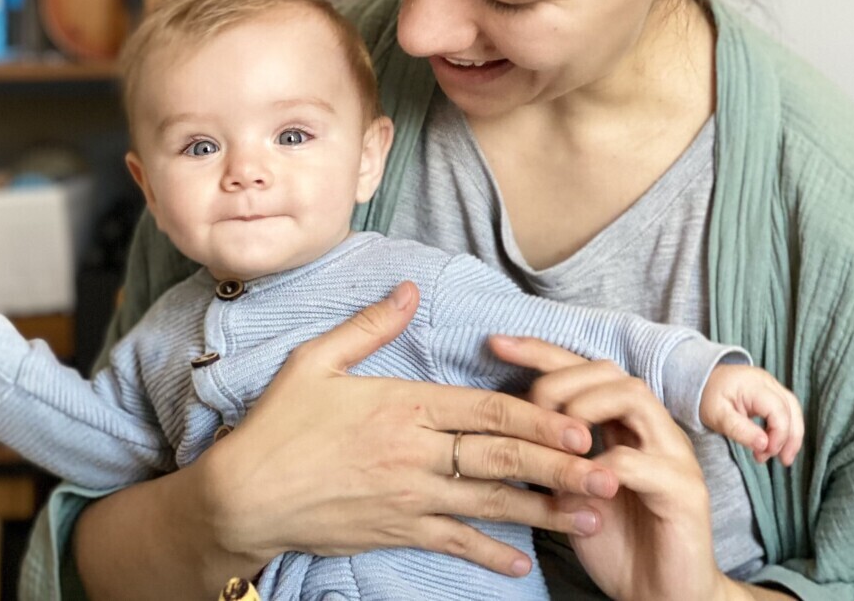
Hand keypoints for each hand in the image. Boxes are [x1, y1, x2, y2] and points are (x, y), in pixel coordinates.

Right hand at [197, 282, 618, 577]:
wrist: (243, 496)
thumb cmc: (278, 425)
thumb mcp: (315, 361)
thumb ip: (370, 326)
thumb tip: (410, 289)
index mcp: (403, 405)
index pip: (485, 408)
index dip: (539, 415)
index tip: (581, 421)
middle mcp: (415, 453)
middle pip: (500, 456)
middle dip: (560, 464)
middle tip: (610, 470)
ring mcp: (408, 497)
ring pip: (489, 502)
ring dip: (544, 509)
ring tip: (590, 515)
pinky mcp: (396, 532)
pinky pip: (454, 543)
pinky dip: (490, 554)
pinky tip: (524, 563)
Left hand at [493, 334, 730, 600]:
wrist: (659, 597)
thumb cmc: (614, 541)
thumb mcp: (567, 490)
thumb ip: (549, 454)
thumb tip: (503, 423)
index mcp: (624, 425)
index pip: (584, 368)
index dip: (540, 351)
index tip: (496, 343)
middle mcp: (653, 430)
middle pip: (608, 370)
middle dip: (558, 378)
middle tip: (530, 408)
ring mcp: (673, 456)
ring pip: (632, 396)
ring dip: (583, 408)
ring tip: (557, 437)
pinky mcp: (685, 492)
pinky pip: (639, 462)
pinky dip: (599, 467)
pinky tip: (577, 483)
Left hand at [700, 364, 803, 464]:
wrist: (702, 380)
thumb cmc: (708, 397)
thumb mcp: (717, 416)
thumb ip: (740, 430)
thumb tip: (765, 445)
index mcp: (753, 385)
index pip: (778, 410)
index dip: (779, 434)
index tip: (767, 452)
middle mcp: (767, 382)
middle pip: (791, 410)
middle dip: (790, 438)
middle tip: (782, 461)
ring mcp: (772, 385)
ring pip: (794, 410)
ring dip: (792, 435)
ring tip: (783, 458)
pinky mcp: (772, 392)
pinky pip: (787, 410)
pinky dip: (786, 428)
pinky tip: (777, 445)